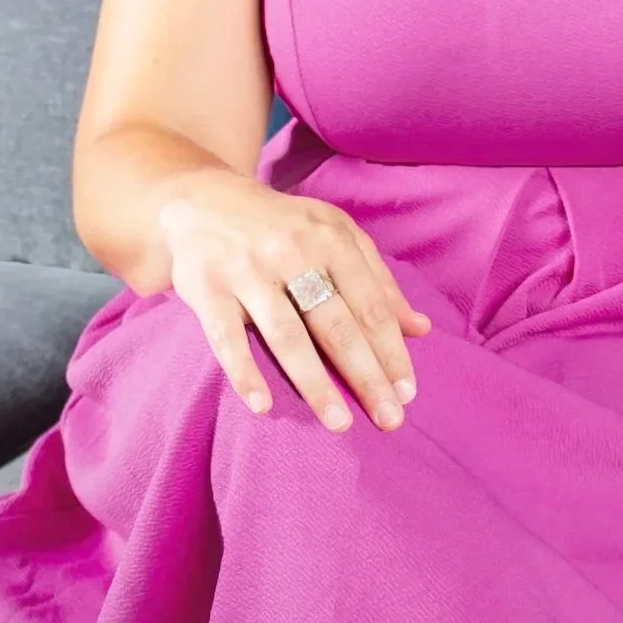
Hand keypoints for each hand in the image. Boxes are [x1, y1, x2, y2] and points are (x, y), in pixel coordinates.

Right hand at [161, 169, 431, 434]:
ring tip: (339, 423)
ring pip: (287, 334)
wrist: (202, 200)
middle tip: (389, 419)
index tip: (408, 392)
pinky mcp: (207, 287)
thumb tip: (420, 329)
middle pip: (336, 323)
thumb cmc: (283, 226)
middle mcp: (292, 251)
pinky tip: (264, 407)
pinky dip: (245, 373)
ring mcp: (247, 270)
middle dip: (366, 375)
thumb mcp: (335, 236)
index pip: (369, 303)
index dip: (391, 350)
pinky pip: (226, 337)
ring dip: (315, 383)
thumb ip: (377, 281)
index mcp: (330, 237)